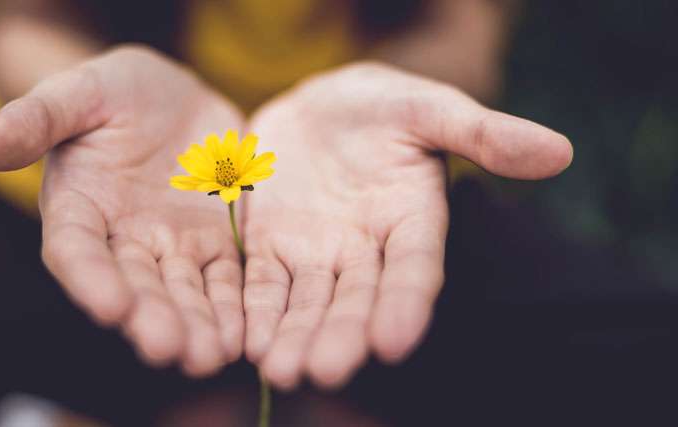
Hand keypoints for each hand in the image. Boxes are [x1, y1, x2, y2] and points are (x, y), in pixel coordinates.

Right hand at [0, 46, 245, 375]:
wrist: (172, 97)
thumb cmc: (113, 92)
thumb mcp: (78, 93)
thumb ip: (37, 118)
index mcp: (79, 208)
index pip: (77, 250)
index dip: (91, 278)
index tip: (110, 307)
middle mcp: (122, 239)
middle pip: (135, 285)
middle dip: (151, 318)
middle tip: (170, 349)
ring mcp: (172, 245)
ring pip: (183, 292)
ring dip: (196, 325)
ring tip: (210, 356)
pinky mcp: (215, 242)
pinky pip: (226, 279)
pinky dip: (234, 307)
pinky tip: (244, 335)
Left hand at [242, 62, 571, 388]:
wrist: (319, 106)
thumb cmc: (383, 106)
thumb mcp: (429, 108)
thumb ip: (483, 133)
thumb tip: (559, 152)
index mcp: (412, 220)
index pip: (414, 269)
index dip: (406, 303)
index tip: (394, 342)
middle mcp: (366, 250)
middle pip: (356, 299)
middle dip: (341, 335)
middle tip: (326, 371)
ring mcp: (316, 253)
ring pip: (306, 303)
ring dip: (294, 336)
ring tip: (280, 370)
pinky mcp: (270, 247)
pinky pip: (261, 284)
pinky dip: (255, 312)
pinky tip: (245, 342)